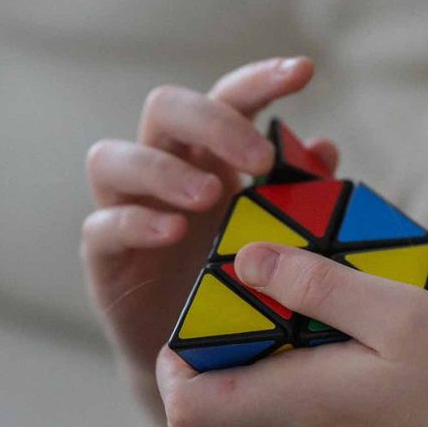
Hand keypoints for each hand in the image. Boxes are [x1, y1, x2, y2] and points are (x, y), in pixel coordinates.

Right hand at [81, 57, 337, 375]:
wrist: (196, 354)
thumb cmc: (235, 282)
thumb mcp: (272, 236)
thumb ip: (295, 193)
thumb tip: (325, 147)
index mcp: (206, 157)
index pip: (224, 99)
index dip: (259, 80)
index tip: (305, 72)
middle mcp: (161, 171)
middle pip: (163, 108)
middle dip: (212, 122)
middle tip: (258, 160)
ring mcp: (125, 209)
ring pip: (111, 158)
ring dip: (162, 169)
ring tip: (209, 196)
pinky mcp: (102, 256)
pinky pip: (102, 226)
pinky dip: (136, 222)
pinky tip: (173, 232)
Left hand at [156, 243, 427, 426]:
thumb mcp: (402, 309)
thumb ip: (316, 284)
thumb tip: (249, 261)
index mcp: (306, 407)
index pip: (190, 407)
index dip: (176, 367)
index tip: (196, 329)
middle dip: (201, 384)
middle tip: (236, 338)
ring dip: (231, 417)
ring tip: (267, 370)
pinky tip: (299, 423)